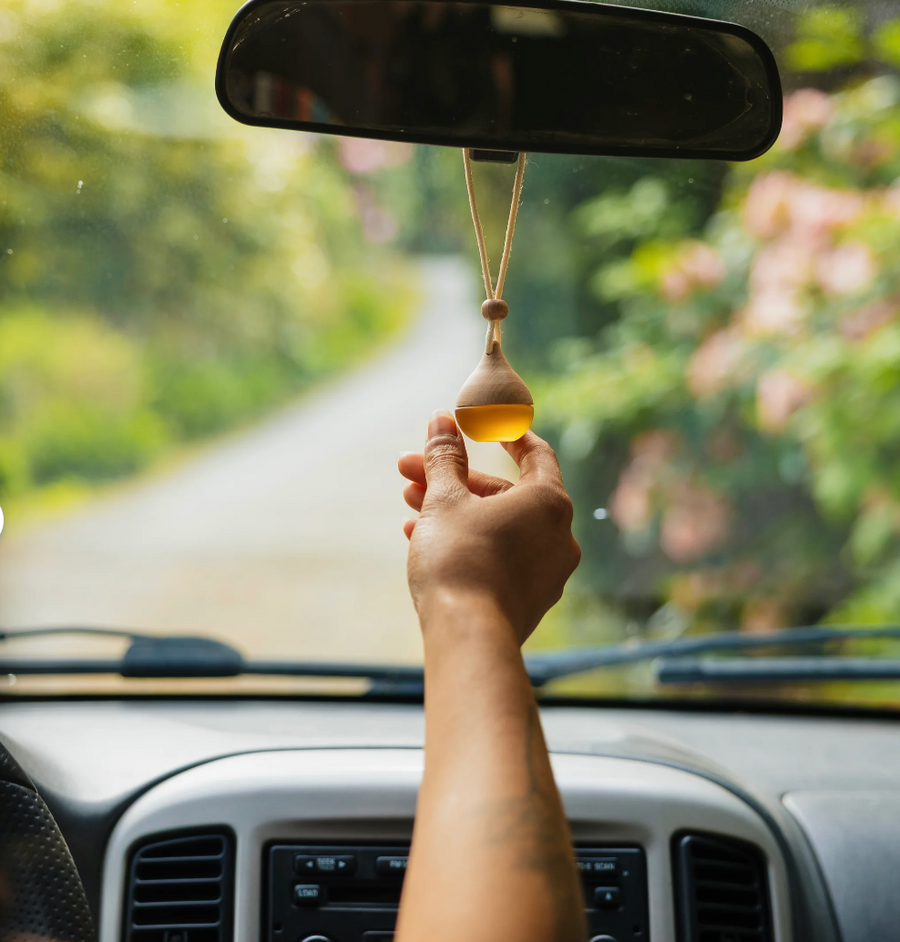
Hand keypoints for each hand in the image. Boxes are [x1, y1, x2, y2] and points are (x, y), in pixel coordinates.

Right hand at [398, 411, 580, 644]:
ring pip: (497, 526)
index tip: (488, 425)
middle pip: (505, 493)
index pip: (536, 454)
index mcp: (549, 503)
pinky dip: (467, 541)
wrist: (466, 636)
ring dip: (453, 509)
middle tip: (412, 469)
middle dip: (455, 478)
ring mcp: (547, 572)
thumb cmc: (459, 559)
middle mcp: (559, 537)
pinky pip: (499, 557)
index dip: (510, 434)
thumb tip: (441, 422)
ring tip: (409, 502)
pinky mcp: (529, 599)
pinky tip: (422, 537)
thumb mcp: (444, 500)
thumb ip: (444, 458)